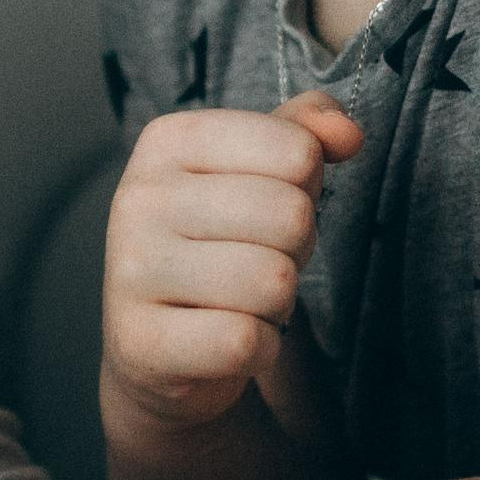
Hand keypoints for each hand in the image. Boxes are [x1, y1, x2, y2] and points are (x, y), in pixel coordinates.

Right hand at [101, 91, 362, 433]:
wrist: (159, 342)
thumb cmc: (219, 242)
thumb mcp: (257, 171)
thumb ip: (306, 131)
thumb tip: (349, 135)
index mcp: (166, 141)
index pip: (295, 149)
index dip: (306, 186)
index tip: (268, 204)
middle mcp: (137, 197)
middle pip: (289, 214)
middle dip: (297, 248)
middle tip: (260, 257)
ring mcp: (130, 270)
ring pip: (273, 281)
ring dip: (279, 302)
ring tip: (242, 299)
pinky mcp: (142, 342)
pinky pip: (248, 341)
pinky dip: (260, 348)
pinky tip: (226, 336)